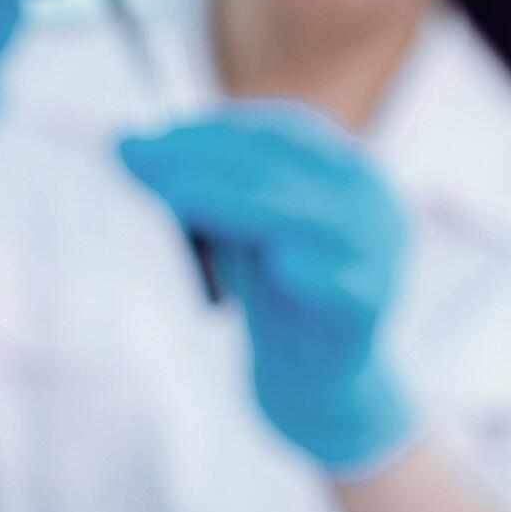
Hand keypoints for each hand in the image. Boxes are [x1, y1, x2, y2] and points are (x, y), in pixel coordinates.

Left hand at [119, 104, 417, 474]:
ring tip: (172, 196)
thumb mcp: (243, 228)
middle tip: (140, 158)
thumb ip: (206, 189)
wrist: (318, 382)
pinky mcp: (372, 307)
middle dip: (208, 158)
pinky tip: (280, 266)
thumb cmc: (277, 294)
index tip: (151, 133)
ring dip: (237, 201)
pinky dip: (314, 275)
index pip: (287, 130)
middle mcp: (373, 203)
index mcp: (348, 171)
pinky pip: (345, 287)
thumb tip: (129, 147)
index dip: (218, 129)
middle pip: (291, 166)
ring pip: (313, 218)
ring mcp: (380, 254)